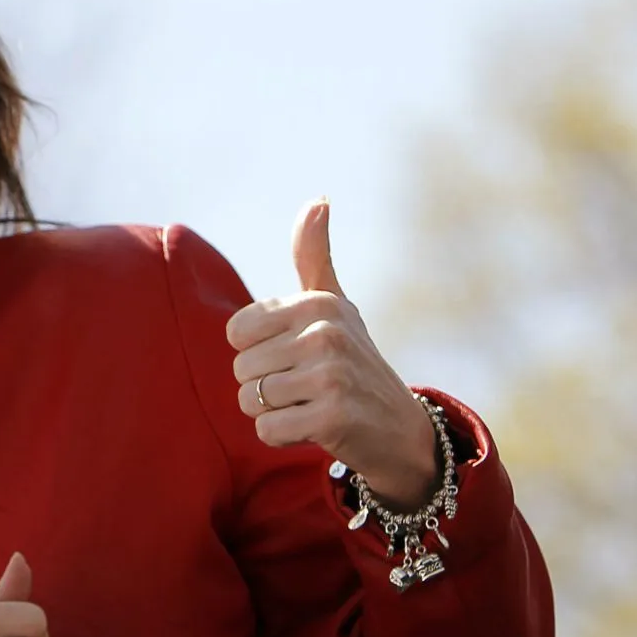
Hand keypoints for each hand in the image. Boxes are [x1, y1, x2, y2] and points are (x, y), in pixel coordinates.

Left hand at [225, 198, 436, 508]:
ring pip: (250, 400)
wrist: (399, 428)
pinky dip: (282, 436)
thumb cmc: (352, 360)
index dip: (255, 352)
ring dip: (272, 412)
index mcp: (318, 302)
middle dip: (264, 386)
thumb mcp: (334, 304)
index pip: (236, 332)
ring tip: (309, 405)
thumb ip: (313, 256)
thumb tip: (318, 200)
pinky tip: (313, 428)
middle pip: (241, 368)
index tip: (291, 356)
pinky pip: (267, 430)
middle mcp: (326, 332)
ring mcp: (331, 374)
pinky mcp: (332, 417)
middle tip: (304, 387)